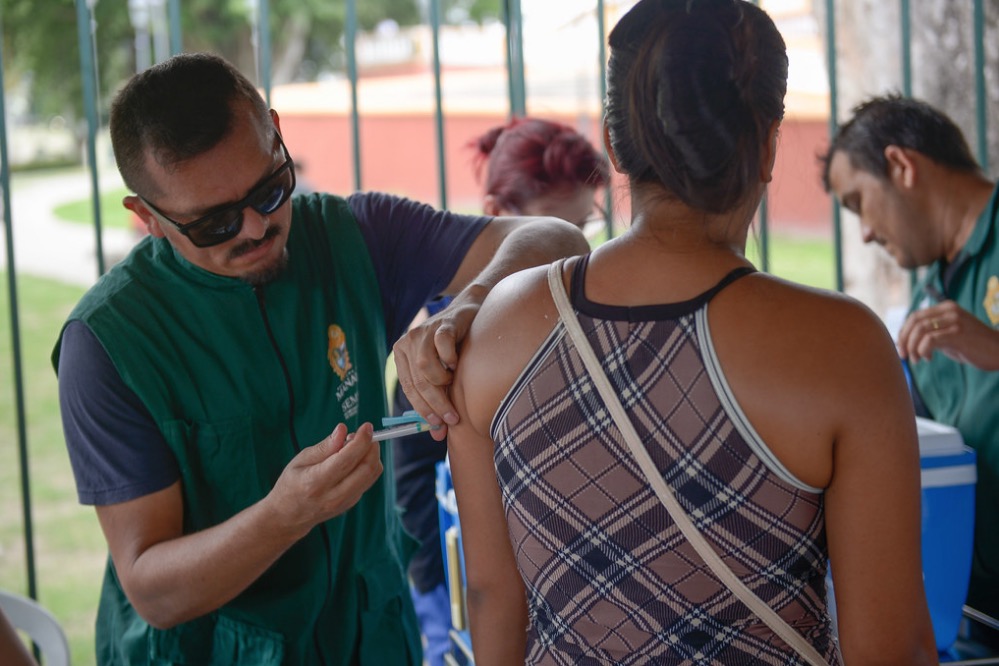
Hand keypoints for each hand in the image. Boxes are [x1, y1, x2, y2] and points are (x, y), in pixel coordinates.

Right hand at [267, 423, 382, 535]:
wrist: (289, 516)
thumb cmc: (292, 484)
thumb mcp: (301, 460)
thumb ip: (325, 446)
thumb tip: (342, 429)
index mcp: (316, 482)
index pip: (347, 459)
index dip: (361, 440)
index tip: (366, 426)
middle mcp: (334, 495)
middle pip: (366, 468)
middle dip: (372, 445)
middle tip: (362, 434)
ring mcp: (345, 502)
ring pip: (372, 474)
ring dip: (372, 454)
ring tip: (355, 446)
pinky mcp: (352, 502)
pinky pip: (369, 479)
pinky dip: (368, 464)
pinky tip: (354, 459)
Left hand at [393, 298, 480, 439]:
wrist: (471, 312)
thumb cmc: (455, 347)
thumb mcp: (442, 373)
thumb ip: (438, 400)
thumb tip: (437, 435)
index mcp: (402, 354)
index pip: (409, 388)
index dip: (422, 409)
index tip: (438, 425)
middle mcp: (408, 341)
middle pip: (418, 381)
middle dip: (436, 403)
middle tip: (452, 417)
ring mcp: (423, 330)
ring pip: (425, 367)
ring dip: (442, 381)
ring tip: (454, 381)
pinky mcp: (441, 323)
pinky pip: (442, 346)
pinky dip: (450, 359)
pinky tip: (456, 362)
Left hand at [897, 300, 998, 369]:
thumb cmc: (973, 346)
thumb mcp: (948, 336)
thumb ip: (931, 334)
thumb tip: (905, 342)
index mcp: (945, 308)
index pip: (915, 316)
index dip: (903, 332)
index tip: (901, 347)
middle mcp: (949, 310)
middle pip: (914, 322)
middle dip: (904, 340)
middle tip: (904, 356)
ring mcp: (954, 320)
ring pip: (920, 330)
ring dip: (912, 347)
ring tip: (916, 359)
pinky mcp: (958, 333)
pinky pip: (930, 340)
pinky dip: (923, 350)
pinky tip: (928, 358)